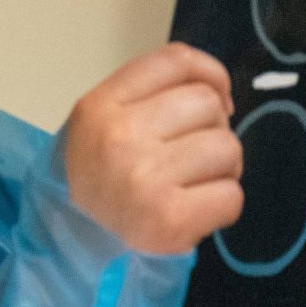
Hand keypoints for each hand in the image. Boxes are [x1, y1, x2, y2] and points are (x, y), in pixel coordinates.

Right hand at [64, 43, 243, 255]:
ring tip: (194, 184)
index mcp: (100, 105)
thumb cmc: (100, 180)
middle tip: (192, 157)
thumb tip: (221, 95)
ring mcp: (143, 178)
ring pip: (228, 147)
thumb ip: (151, 95)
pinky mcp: (168, 220)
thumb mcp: (103, 122)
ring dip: (223, 168)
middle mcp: (118, 136)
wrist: (73, 246)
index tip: (217, 98)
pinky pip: (232, 195)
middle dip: (213, 129)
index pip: (175, 60)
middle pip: (207, 103)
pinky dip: (223, 204)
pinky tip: (196, 210)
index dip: (210, 73)